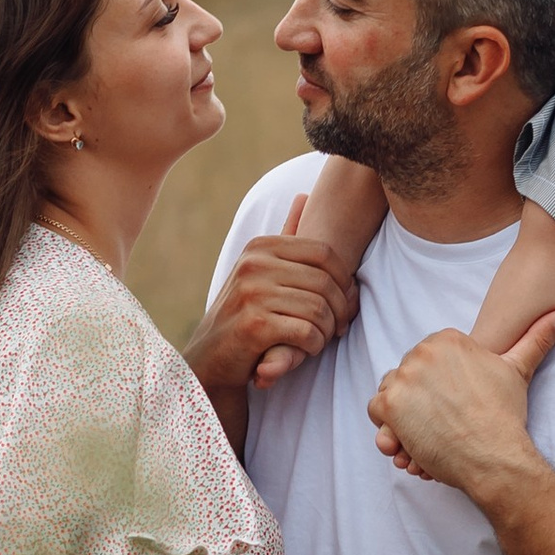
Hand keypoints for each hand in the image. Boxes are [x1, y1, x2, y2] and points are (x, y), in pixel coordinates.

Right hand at [187, 194, 357, 400]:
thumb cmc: (243, 314)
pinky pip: (306, 332)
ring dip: (327, 331)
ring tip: (319, 338)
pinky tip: (305, 350)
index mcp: (260, 247)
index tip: (345, 301)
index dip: (344, 279)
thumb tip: (304, 196)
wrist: (210, 358)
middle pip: (325, 282)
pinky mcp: (254, 326)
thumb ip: (285, 237)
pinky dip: (313, 346)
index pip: (324, 252)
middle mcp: (254, 264)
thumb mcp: (260, 270)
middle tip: (337, 327)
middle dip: (340, 310)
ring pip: (319, 309)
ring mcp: (252, 294)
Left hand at [366, 313, 554, 491]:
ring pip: (391, 394)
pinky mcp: (389, 404)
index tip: (457, 404)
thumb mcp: (519, 370)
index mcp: (447, 339)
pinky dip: (391, 430)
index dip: (438, 387)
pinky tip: (417, 439)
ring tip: (432, 435)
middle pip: (407, 377)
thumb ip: (537, 338)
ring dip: (405, 416)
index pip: (426, 361)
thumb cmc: (504, 416)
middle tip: (446, 423)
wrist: (494, 456)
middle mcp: (422, 352)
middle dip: (420, 402)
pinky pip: (377, 413)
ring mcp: (403, 377)